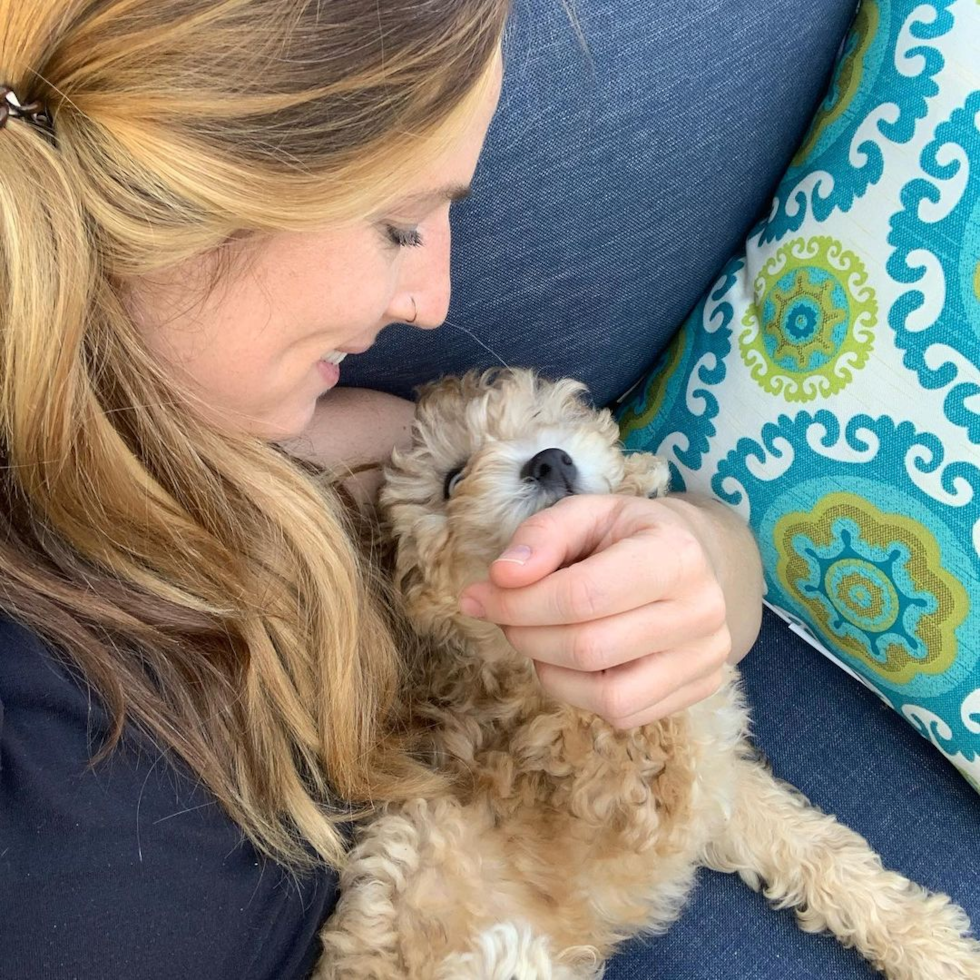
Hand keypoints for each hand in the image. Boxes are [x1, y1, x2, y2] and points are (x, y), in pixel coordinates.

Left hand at [457, 494, 732, 727]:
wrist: (692, 559)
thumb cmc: (627, 535)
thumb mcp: (586, 513)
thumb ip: (542, 535)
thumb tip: (503, 576)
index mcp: (675, 555)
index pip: (583, 596)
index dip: (519, 602)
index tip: (481, 596)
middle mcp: (701, 611)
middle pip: (589, 649)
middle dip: (526, 635)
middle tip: (502, 616)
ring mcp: (706, 657)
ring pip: (609, 695)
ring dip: (551, 671)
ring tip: (537, 638)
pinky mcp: (701, 689)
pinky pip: (625, 714)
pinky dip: (580, 693)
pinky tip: (571, 660)